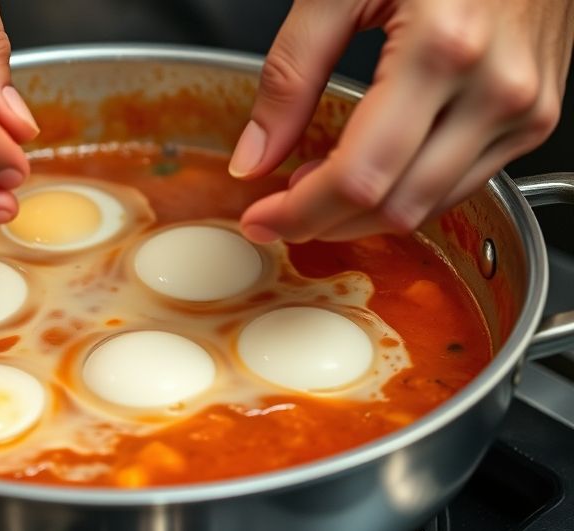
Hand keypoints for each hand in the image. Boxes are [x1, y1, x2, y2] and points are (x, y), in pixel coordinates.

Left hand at [230, 0, 573, 242]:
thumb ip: (289, 75)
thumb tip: (254, 154)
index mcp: (441, 48)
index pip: (358, 176)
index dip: (299, 213)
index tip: (260, 219)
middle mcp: (495, 88)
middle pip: (394, 206)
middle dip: (324, 223)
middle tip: (280, 211)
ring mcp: (524, 108)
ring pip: (430, 207)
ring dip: (364, 215)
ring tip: (318, 186)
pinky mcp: (535, 118)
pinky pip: (463, 185)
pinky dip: (407, 192)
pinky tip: (369, 170)